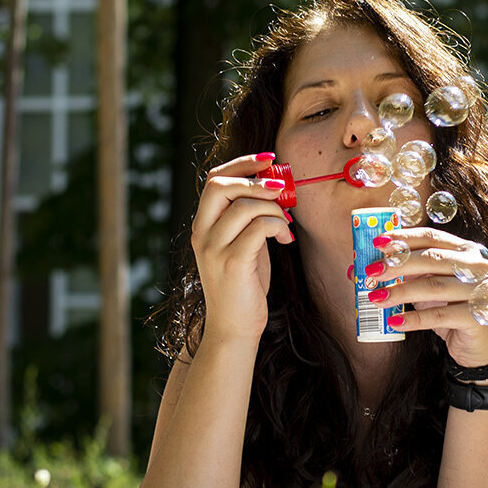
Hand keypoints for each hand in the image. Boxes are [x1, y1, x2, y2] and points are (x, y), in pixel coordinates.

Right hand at [190, 152, 294, 344]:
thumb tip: (274, 187)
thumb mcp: (241, 244)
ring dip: (274, 209)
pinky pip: (259, 228)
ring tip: (285, 224)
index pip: (213, 180)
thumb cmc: (243, 285)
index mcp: (202, 226)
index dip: (241, 164)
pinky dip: (278, 226)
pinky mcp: (232, 262)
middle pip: (220, 185)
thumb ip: (248, 218)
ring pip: (245, 205)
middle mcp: (202, 234)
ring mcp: (214, 249)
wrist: (233, 327)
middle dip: (256, 180)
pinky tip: (285, 239)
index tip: (268, 161)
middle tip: (281, 189)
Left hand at [365, 228, 487, 370]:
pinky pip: (439, 316)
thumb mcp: (423, 286)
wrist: (478, 343)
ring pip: (433, 287)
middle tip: (370, 273)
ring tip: (374, 298)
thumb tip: (354, 271)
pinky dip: (413, 319)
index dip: (402, 238)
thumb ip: (398, 275)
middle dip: (396, 264)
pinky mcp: (478, 316)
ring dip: (399, 292)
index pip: (431, 237)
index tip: (376, 242)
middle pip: (431, 259)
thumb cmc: (448, 307)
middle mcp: (476, 266)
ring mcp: (480, 290)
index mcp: (464, 251)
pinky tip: (393, 321)